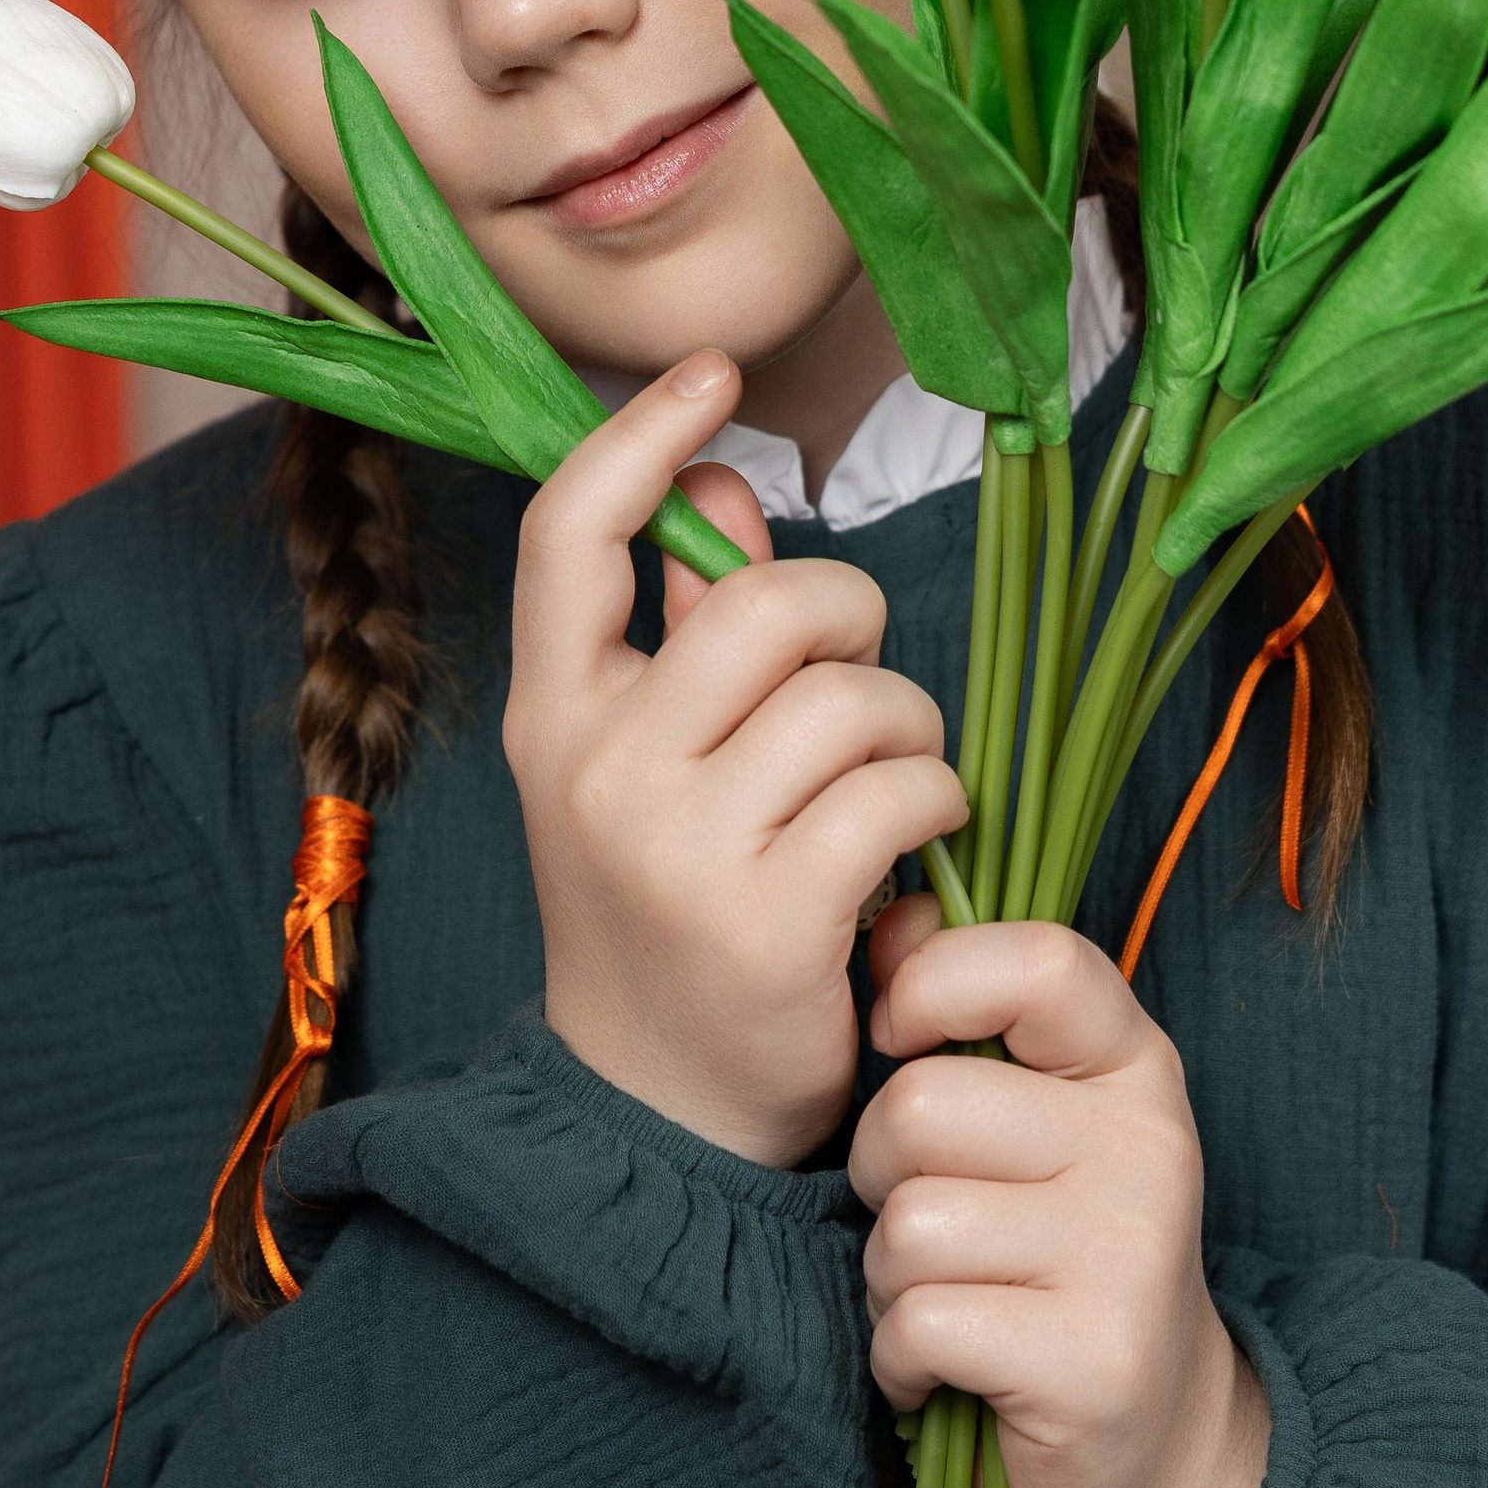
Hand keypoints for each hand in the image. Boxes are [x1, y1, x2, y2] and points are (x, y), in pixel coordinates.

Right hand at [507, 352, 968, 1167]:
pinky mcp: (770, 917)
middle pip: (766, 601)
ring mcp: (676, 845)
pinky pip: (901, 788)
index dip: (644, 437)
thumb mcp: (642, 763)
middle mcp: (596, 766)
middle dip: (854, 619)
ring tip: (894, 782)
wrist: (658, 1111)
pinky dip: (936, 800)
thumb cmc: (668, 908)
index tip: (713, 375)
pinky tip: (916, 840)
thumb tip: (719, 481)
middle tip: (862, 679)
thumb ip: (677, 624)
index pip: (568, 530)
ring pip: (854, 696)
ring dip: (909, 726)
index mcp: (551, 713)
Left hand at [849, 903, 1269, 1487]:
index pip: (1036, 961)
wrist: (1156, 1443)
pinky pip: (918, 1323)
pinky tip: (949, 1372)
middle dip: (882, 1175)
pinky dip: (901, 1358)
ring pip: (908, 1224)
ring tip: (953, 1303)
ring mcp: (1128, 1255)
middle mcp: (1148, 1147)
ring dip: (892, 1280)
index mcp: (1135, 1065)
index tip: (902, 1038)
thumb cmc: (1059, 1259)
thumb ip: (966, 1014)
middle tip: (935, 1228)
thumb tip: (892, 917)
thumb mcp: (1034, 1118)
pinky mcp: (1090, 1360)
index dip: (934, 985)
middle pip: (922, 1106)